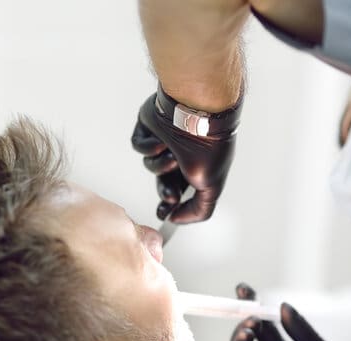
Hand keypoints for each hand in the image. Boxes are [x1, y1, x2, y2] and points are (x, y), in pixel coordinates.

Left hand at [131, 89, 238, 222]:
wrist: (197, 111)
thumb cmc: (208, 147)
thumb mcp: (211, 187)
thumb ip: (199, 210)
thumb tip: (178, 219)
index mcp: (199, 165)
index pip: (181, 189)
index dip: (171, 205)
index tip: (166, 214)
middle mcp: (183, 153)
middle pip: (163, 181)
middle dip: (165, 189)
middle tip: (169, 197)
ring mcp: (166, 139)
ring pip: (150, 164)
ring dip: (159, 166)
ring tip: (172, 158)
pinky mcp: (149, 125)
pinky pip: (139, 145)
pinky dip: (148, 147)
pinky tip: (161, 142)